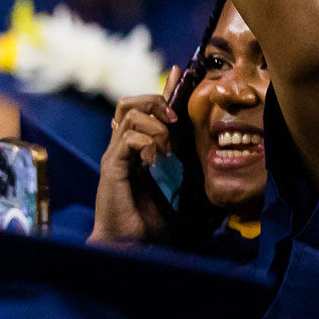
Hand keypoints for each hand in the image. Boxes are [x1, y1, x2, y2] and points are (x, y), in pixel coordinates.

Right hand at [90, 67, 179, 244]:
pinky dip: (146, 142)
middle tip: (173, 122)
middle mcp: (120, 148)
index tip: (179, 72)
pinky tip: (155, 159)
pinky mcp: (112, 165)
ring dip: (155, 125)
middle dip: (155, 103)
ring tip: (166, 148)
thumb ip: (183, 171)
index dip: (162, 90)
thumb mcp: (175, 191)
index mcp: (134, 151)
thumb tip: (206, 161)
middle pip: (128, 102)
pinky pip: (128, 136)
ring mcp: (114, 155)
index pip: (144, 109)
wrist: (128, 245)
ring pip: (129, 114)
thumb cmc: (148, 224)